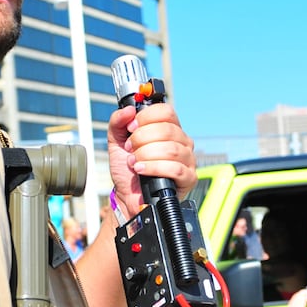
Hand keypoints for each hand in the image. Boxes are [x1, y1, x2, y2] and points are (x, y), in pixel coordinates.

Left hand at [107, 102, 195, 216]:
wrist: (127, 196)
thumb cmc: (127, 169)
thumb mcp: (116, 142)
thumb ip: (118, 122)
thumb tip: (128, 109)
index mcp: (169, 128)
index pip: (166, 111)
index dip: (146, 117)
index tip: (131, 128)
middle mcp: (182, 141)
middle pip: (167, 130)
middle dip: (142, 139)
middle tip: (130, 149)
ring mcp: (188, 159)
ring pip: (171, 149)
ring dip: (146, 154)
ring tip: (134, 162)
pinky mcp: (189, 178)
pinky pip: (175, 169)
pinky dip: (154, 168)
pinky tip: (141, 170)